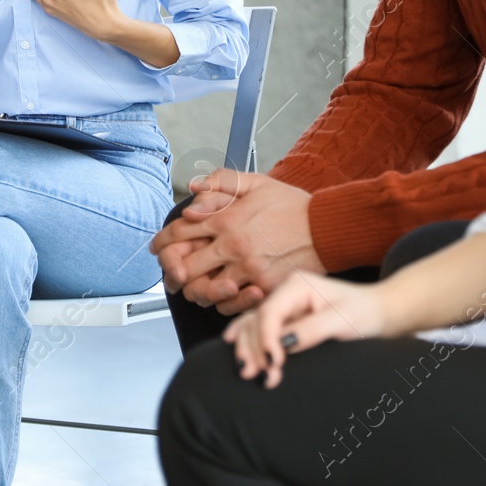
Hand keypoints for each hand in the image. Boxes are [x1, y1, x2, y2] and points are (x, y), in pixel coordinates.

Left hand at [151, 168, 320, 312]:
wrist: (328, 228)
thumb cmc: (293, 206)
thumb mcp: (257, 182)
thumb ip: (222, 181)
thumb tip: (193, 188)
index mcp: (226, 219)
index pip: (180, 232)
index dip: (162, 241)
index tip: (157, 247)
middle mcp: (232, 246)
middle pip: (185, 265)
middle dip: (174, 269)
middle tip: (173, 271)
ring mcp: (247, 270)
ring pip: (203, 290)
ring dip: (195, 289)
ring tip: (197, 285)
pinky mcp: (263, 288)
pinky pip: (230, 304)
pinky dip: (221, 302)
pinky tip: (223, 294)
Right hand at [224, 273, 388, 386]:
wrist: (379, 312)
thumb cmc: (364, 312)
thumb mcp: (343, 322)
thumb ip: (312, 330)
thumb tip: (283, 344)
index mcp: (297, 285)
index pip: (270, 312)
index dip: (266, 338)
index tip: (274, 363)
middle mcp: (285, 292)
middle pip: (257, 320)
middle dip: (254, 348)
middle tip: (257, 375)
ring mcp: (284, 305)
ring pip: (254, 325)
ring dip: (251, 349)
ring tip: (251, 374)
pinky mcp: (287, 318)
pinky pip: (261, 329)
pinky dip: (252, 343)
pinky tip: (233, 345)